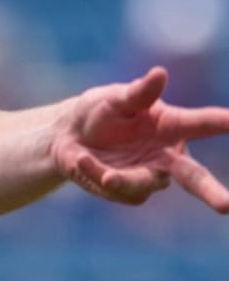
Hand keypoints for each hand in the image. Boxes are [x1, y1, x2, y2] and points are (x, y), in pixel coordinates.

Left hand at [51, 66, 228, 211]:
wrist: (68, 136)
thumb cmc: (99, 111)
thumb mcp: (115, 98)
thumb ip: (138, 93)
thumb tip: (159, 74)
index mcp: (171, 126)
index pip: (200, 124)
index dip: (221, 123)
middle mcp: (167, 155)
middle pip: (195, 178)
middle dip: (211, 192)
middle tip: (227, 206)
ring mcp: (150, 176)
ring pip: (142, 185)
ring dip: (115, 176)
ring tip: (85, 158)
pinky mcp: (130, 191)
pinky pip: (116, 189)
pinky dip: (94, 174)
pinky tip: (83, 160)